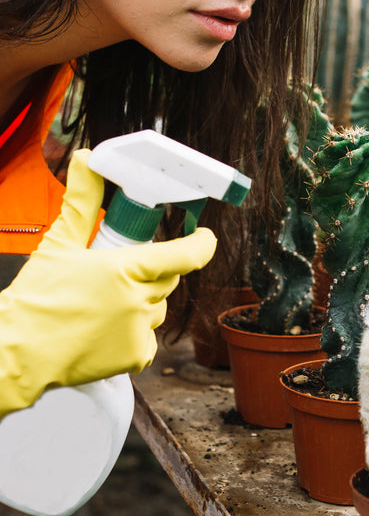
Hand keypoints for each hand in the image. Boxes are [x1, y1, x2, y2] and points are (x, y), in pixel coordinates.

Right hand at [0, 149, 216, 416]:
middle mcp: (139, 300)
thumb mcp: (59, 244)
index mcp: (126, 269)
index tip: (203, 234)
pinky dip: (132, 332)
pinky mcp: (137, 355)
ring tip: (102, 305)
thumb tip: (87, 159)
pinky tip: (103, 330)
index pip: (187, 254)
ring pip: (158, 308)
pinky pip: (147, 337)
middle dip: (152, 272)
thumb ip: (83, 200)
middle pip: (169, 279)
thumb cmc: (36, 299)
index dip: (202, 242)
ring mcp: (140, 330)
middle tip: (119, 273)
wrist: (17, 353)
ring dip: (142, 302)